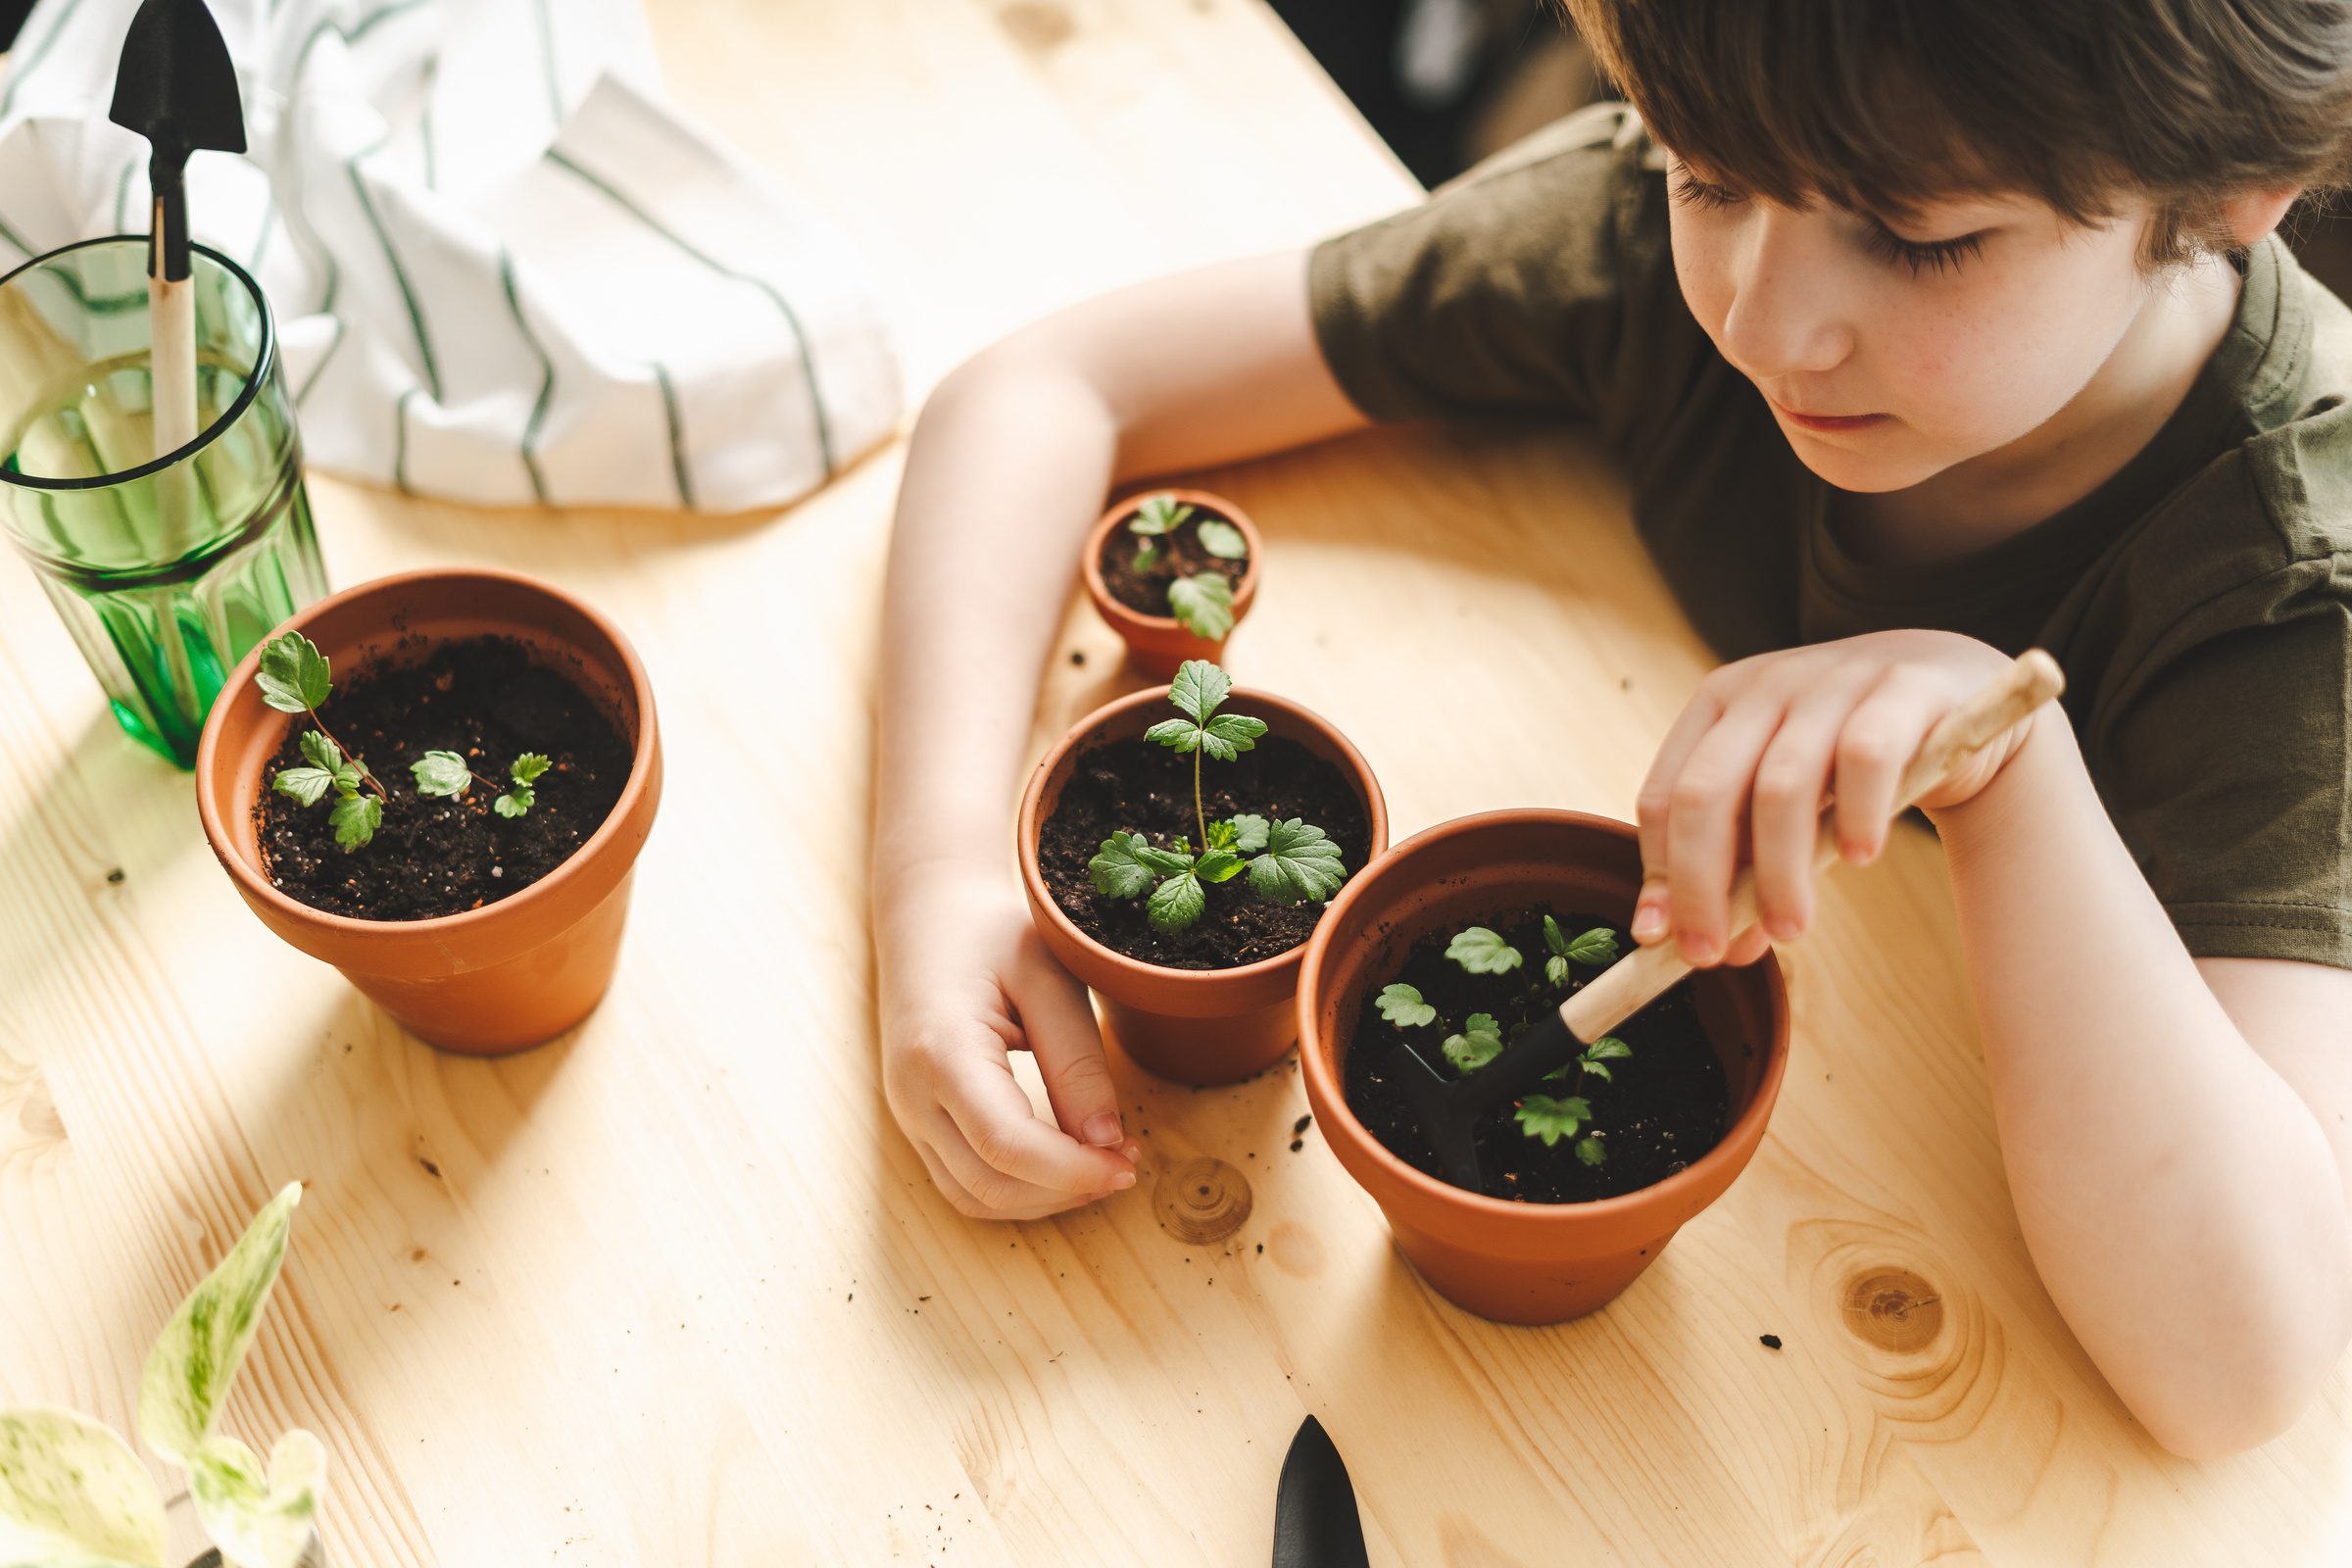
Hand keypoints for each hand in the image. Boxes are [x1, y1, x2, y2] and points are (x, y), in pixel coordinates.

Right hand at [877, 862, 1139, 1219]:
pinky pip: (964, 1183)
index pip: (1007, 1145)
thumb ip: (1077, 1059)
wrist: (928, 918)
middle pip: (990, 1183)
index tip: (1129, 1159)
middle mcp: (912, 1094)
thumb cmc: (990, 936)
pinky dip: (1018, 1190)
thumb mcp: (1047, 978)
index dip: (1073, 1169)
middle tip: (1129, 1162)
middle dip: (1067, 1188)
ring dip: (1044, 1199)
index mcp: (941, 1051)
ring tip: (1103, 1165)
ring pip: (974, 1197)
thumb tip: (1107, 1140)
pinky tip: (1064, 1167)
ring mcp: (908, 1114)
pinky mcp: (919, 1122)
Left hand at [1632, 630, 2031, 966]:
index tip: (1661, 938)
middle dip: (1700, 884)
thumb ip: (1747, 864)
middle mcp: (1765, 687)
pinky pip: (1866, 757)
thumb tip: (1721, 949)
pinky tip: (1860, 857)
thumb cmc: (1846, 758)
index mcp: (1717, 705)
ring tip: (1790, 928)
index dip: (1658, 872)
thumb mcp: (1785, 803)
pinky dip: (1857, 814)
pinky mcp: (1901, 691)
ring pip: (1782, 786)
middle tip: (1712, 954)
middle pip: (1706, 793)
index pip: (1663, 795)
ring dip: (1780, 872)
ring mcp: (1831, 681)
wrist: (1946, 690)